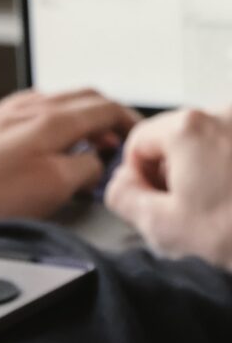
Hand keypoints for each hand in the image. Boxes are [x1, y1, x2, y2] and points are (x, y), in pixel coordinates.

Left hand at [0, 88, 139, 231]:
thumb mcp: (49, 188)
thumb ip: (84, 169)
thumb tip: (97, 163)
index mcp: (50, 116)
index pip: (106, 106)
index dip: (130, 123)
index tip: (139, 140)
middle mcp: (26, 107)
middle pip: (83, 100)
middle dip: (106, 120)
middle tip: (117, 147)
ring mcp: (2, 115)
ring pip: (56, 109)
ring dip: (78, 126)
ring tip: (84, 155)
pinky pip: (30, 121)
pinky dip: (51, 133)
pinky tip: (43, 159)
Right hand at [105, 107, 231, 268]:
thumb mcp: (162, 227)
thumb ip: (123, 198)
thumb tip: (121, 185)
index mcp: (188, 128)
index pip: (139, 141)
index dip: (137, 177)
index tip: (153, 203)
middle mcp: (224, 115)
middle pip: (177, 138)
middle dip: (176, 174)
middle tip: (188, 213)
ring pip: (211, 145)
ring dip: (208, 173)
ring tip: (222, 210)